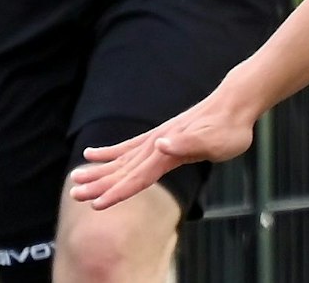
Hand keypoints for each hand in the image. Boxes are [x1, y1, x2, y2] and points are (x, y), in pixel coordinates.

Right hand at [70, 82, 259, 210]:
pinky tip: (93, 154)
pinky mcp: (160, 135)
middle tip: (74, 194)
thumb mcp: (216, 140)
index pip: (137, 177)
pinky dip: (110, 152)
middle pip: (123, 170)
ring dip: (98, 171)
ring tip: (74, 179)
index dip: (117, 192)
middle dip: (99, 184)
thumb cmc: (230, 129)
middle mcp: (157, 145)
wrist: (234, 104)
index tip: (96, 204)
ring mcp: (156, 139)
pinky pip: (129, 147)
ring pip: (121, 160)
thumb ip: (189, 143)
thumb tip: (161, 144)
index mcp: (167, 152)